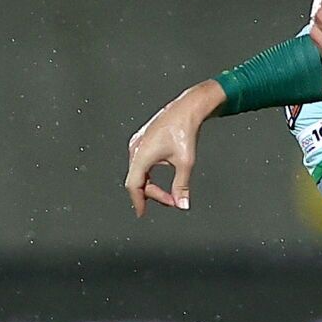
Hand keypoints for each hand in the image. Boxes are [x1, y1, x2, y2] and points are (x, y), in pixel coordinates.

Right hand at [123, 80, 222, 216]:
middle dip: (153, 194)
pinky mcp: (143, 141)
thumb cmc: (184, 129)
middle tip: (172, 201)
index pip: (134, 185)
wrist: (187, 108)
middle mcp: (136, 148)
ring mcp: (138, 144)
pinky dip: (150, 175)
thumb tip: (182, 204)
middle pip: (137, 181)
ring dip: (152, 185)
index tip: (142, 213)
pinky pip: (141, 164)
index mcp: (141, 155)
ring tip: (169, 193)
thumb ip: (182, 186)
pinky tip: (162, 179)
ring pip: (139, 173)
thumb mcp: (185, 162)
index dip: (138, 202)